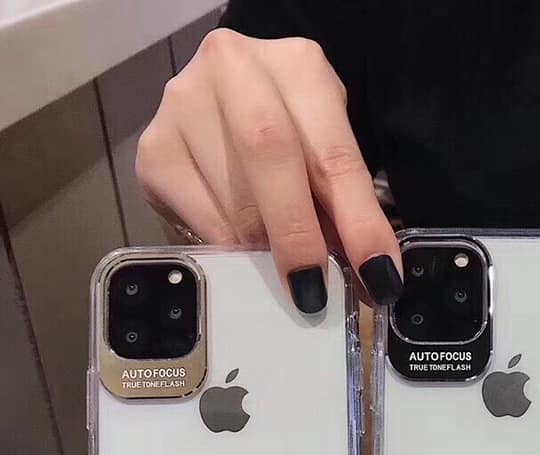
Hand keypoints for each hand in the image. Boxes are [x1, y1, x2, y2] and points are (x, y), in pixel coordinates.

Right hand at [135, 28, 401, 311]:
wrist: (227, 111)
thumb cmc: (292, 139)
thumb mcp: (327, 158)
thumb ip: (342, 208)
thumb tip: (363, 280)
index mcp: (298, 67)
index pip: (335, 155)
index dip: (360, 224)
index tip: (377, 278)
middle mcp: (234, 68)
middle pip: (270, 154)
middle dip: (298, 234)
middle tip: (314, 292)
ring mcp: (184, 103)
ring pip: (232, 196)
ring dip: (264, 249)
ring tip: (282, 271)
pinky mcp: (153, 149)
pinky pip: (198, 217)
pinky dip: (229, 249)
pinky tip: (243, 254)